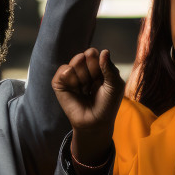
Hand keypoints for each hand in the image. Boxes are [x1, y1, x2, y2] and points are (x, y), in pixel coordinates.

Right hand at [53, 48, 123, 162]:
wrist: (95, 123)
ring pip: (75, 62)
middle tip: (92, 86)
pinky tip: (75, 90)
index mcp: (96, 66)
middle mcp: (83, 68)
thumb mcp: (115, 85)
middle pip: (84, 55)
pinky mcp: (59, 83)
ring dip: (83, 78)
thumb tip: (104, 51)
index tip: (101, 80)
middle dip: (91, 72)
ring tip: (85, 90)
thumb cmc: (107, 105)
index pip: (93, 53)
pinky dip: (70, 79)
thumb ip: (110, 68)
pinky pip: (63, 70)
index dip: (97, 65)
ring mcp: (71, 75)